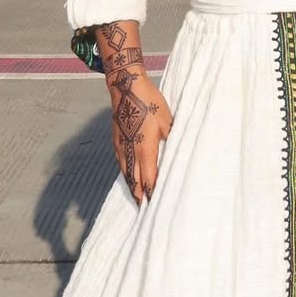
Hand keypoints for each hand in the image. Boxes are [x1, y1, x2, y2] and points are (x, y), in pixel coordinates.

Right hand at [107, 67, 172, 203]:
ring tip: (137, 198)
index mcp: (145, 147)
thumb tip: (178, 152)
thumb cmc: (149, 102)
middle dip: (139, 195)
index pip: (149, 177)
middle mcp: (131, 150)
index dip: (152, 191)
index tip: (156, 204)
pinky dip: (126, 173)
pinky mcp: (117, 140)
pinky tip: (129, 176)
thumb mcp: (167, 121)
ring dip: (131, 186)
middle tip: (145, 209)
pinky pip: (121, 163)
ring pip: (125, 172)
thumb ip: (172, 139)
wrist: (126, 87)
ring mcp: (121, 145)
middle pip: (133, 180)